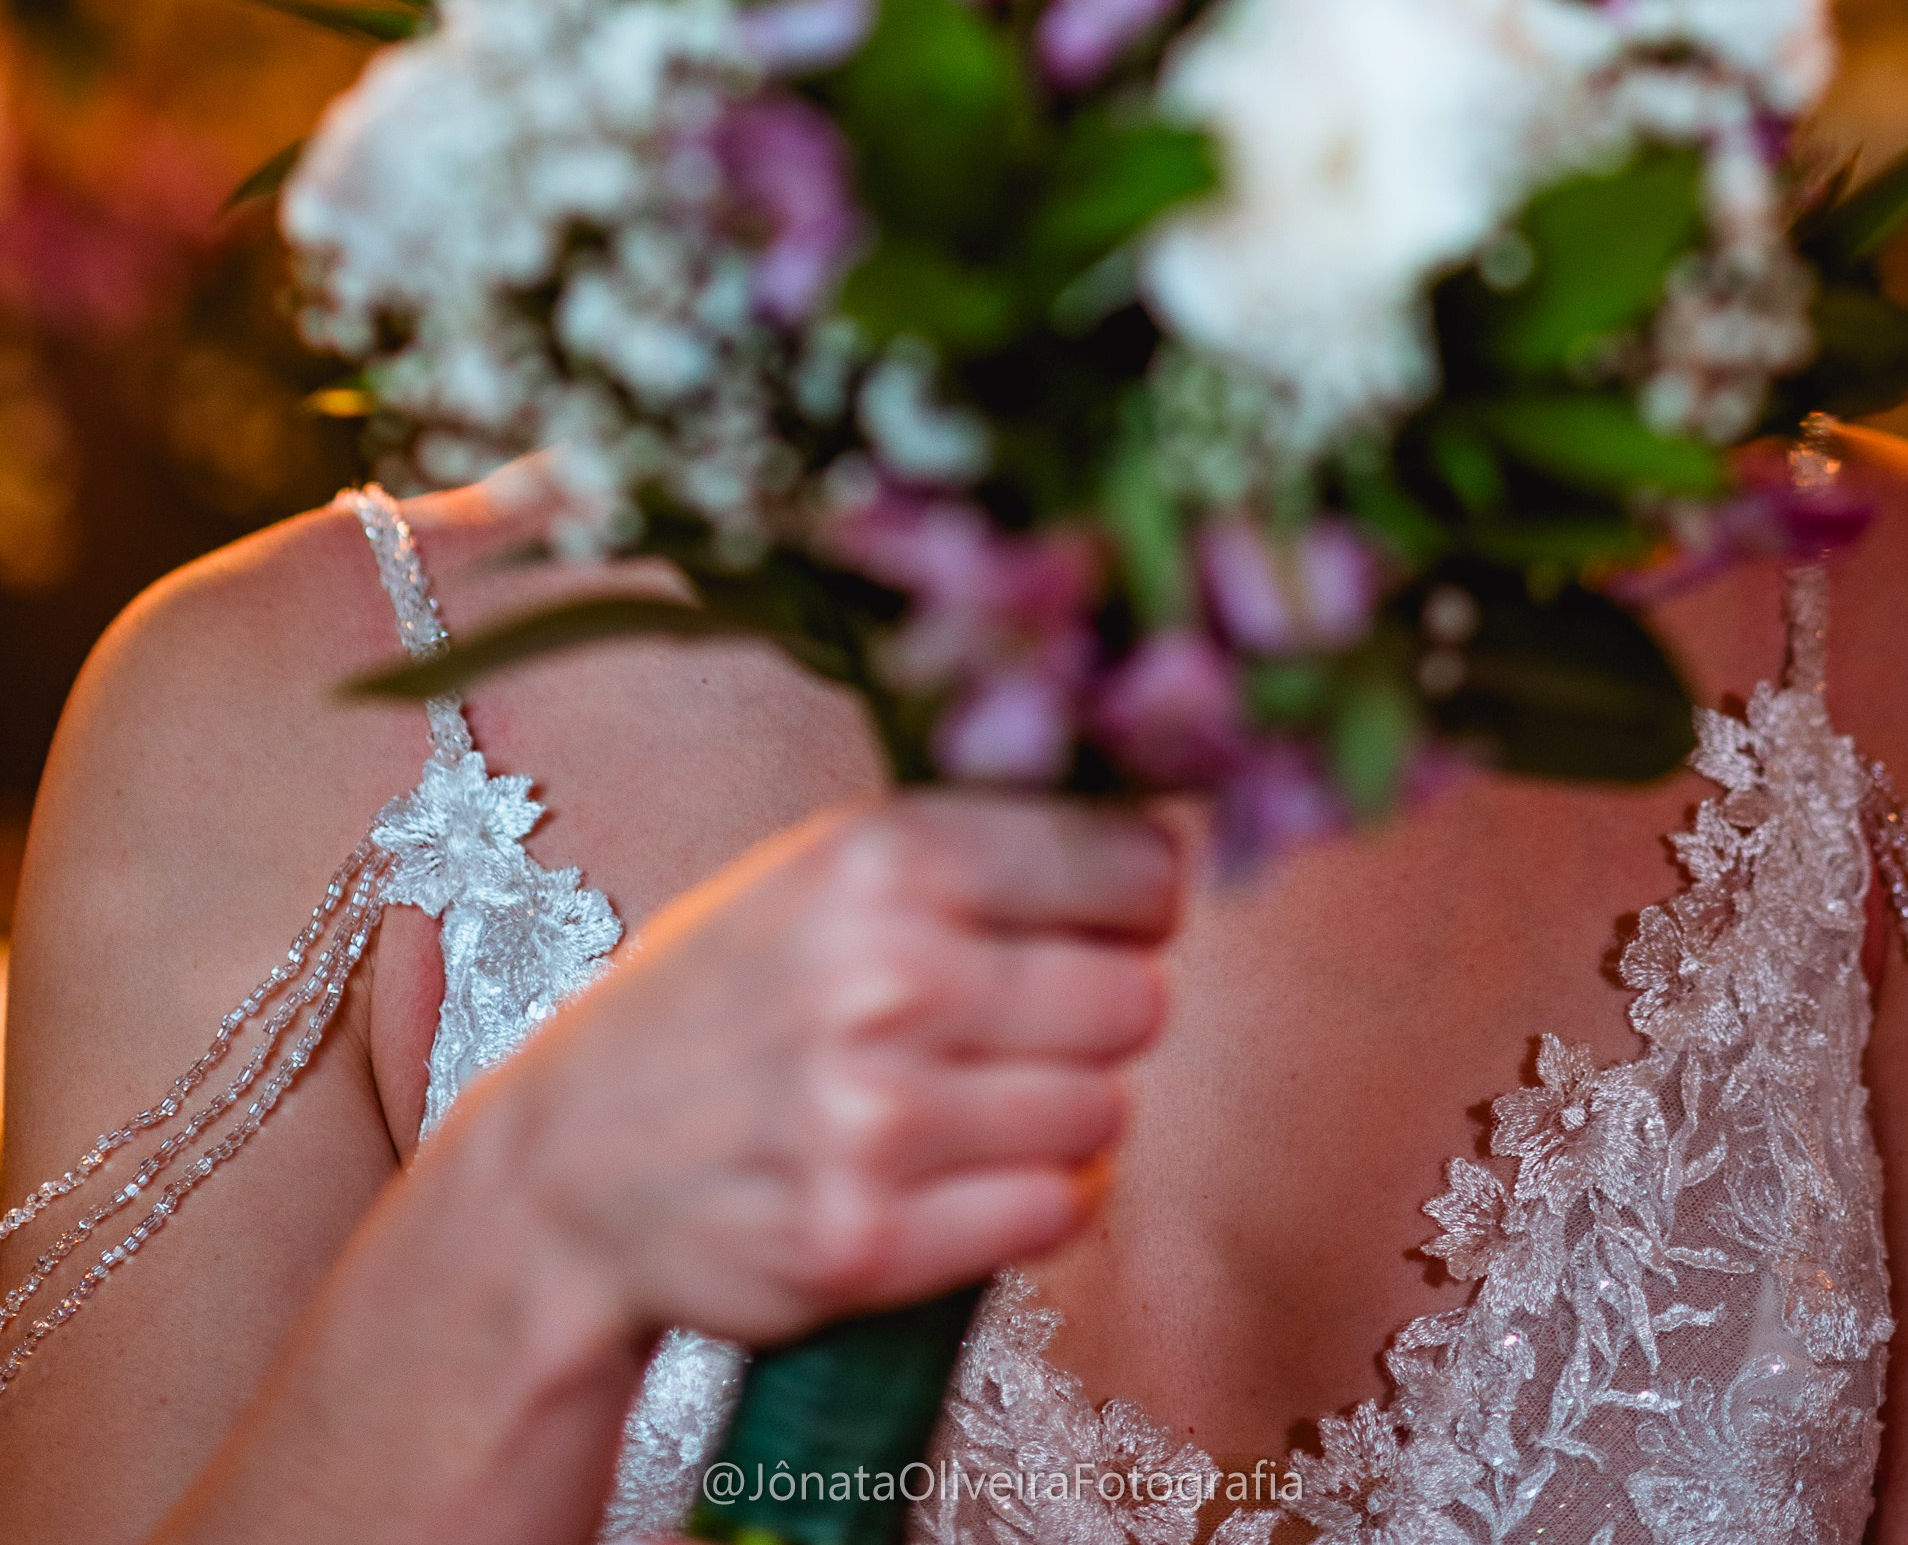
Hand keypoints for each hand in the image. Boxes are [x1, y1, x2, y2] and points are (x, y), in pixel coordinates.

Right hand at [457, 790, 1181, 1352]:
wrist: (567, 1171)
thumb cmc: (722, 1000)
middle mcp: (884, 978)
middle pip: (1135, 998)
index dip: (1140, 898)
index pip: (1128, 866)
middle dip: (1105, 1008)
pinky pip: (1057, 1212)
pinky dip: (1037, 1196)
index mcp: (879, 858)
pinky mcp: (871, 1244)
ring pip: (1106, 1112)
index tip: (1119, 913)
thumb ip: (974, 846)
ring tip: (981, 1095)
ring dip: (1067, 1109)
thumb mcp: (819, 871)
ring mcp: (875, 1121)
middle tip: (1036, 1016)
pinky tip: (967, 1168)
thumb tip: (1167, 835)